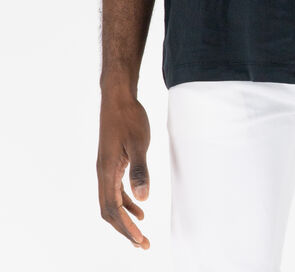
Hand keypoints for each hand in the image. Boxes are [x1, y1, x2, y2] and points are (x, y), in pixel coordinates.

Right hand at [96, 89, 150, 248]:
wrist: (118, 98)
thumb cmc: (129, 118)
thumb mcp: (139, 143)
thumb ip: (140, 171)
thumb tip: (144, 198)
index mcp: (107, 171)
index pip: (113, 209)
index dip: (126, 227)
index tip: (141, 240)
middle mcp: (102, 173)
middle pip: (109, 211)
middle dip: (125, 230)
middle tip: (143, 244)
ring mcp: (105, 168)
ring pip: (111, 203)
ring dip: (125, 219)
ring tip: (141, 234)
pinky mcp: (111, 163)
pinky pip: (115, 191)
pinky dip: (125, 203)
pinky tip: (139, 207)